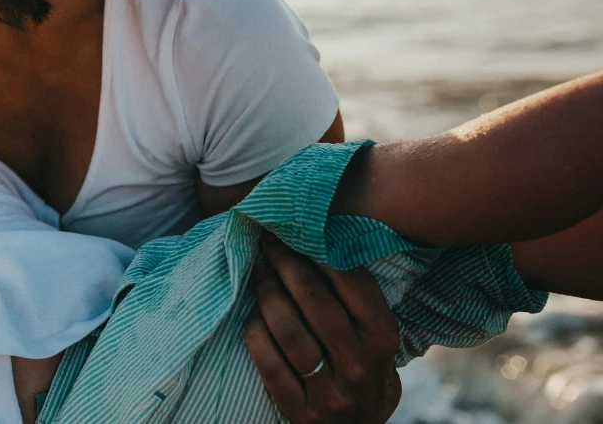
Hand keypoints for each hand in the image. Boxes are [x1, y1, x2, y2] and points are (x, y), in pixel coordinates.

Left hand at [244, 233, 401, 423]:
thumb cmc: (363, 366)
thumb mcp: (375, 336)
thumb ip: (356, 299)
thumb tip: (318, 237)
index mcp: (382, 339)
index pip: (352, 283)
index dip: (320, 250)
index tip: (296, 228)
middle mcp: (358, 365)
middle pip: (313, 299)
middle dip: (285, 261)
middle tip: (268, 240)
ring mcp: (329, 392)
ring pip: (286, 328)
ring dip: (265, 291)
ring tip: (257, 271)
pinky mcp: (299, 410)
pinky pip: (266, 360)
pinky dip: (254, 330)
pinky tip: (251, 313)